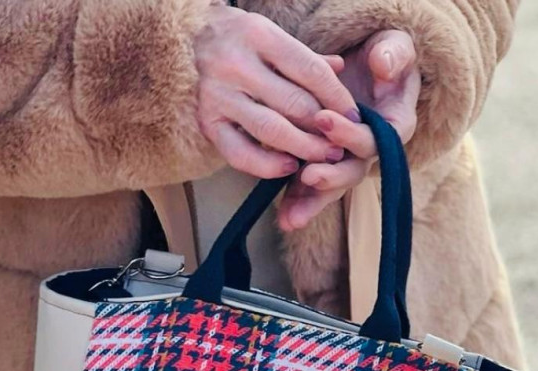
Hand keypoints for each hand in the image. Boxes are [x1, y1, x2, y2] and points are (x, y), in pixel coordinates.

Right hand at [195, 5, 360, 178]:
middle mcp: (235, 63)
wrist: (183, 41)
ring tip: (323, 158)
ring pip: (272, 130)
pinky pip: (240, 153)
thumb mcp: (270, 37)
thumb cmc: (237, 41)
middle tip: (342, 146)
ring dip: (304, 149)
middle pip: (295, 104)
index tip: (354, 118)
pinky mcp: (207, 122)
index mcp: (258, 34)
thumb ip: (304, 58)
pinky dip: (267, 165)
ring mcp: (218, 94)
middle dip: (324, 129)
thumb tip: (341, 69)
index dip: (337, 99)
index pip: (310, 71)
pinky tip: (288, 168)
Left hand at [277, 30, 420, 230]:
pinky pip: (312, 188)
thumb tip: (384, 66)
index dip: (350, 134)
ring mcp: (348, 161)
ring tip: (291, 218)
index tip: (323, 120)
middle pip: (354, 171)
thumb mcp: (394, 48)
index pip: (374, 137)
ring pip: (332, 187)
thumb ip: (393, 54)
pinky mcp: (326, 164)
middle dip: (331, 176)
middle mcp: (373, 151)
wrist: (369, 70)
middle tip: (308, 175)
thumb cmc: (385, 56)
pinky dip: (297, 202)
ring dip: (311, 203)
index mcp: (395, 126)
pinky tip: (283, 219)